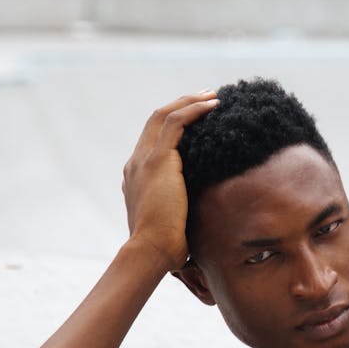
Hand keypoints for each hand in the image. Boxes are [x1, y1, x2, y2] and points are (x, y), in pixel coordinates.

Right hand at [122, 91, 218, 268]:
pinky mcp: (157, 160)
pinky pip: (175, 123)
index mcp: (136, 176)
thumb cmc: (164, 246)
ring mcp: (143, 160)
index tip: (196, 120)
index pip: (153, 139)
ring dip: (189, 102)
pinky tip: (212, 105)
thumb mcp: (171, 220)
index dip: (174, 125)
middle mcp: (135, 163)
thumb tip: (199, 215)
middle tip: (206, 98)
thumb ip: (179, 209)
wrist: (151, 251)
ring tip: (213, 97)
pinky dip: (194, 110)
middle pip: (155, 121)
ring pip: (164, 116)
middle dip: (181, 105)